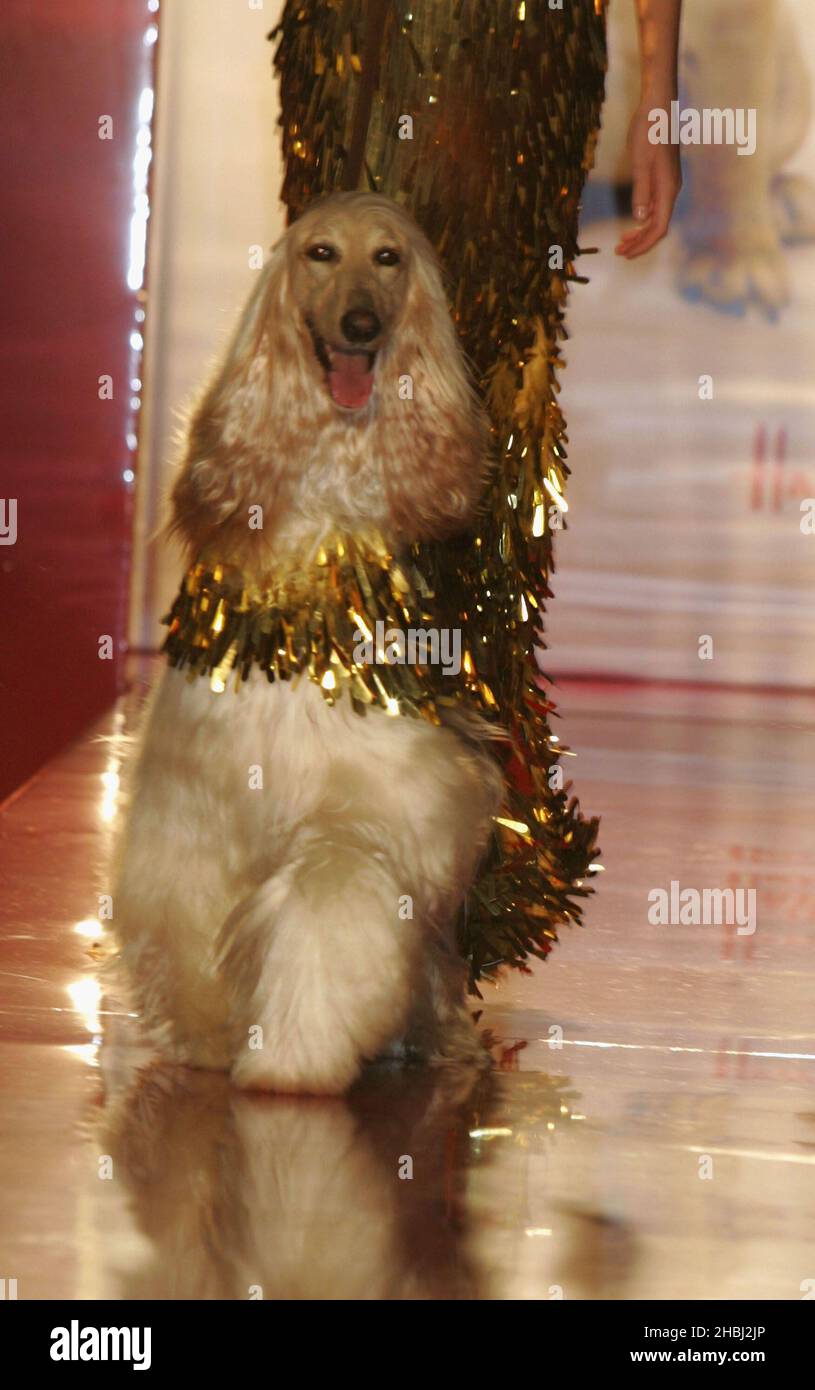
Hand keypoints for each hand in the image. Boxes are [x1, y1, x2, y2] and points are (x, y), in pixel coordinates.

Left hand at [615, 101, 682, 258]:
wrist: (657, 106)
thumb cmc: (648, 131)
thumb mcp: (640, 162)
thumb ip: (641, 192)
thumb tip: (640, 219)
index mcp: (667, 189)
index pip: (659, 228)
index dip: (643, 245)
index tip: (627, 254)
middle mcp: (670, 190)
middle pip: (658, 226)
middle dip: (640, 242)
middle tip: (620, 251)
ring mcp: (668, 184)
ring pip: (657, 217)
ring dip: (640, 232)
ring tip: (623, 241)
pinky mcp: (663, 177)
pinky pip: (655, 206)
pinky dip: (643, 218)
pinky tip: (633, 221)